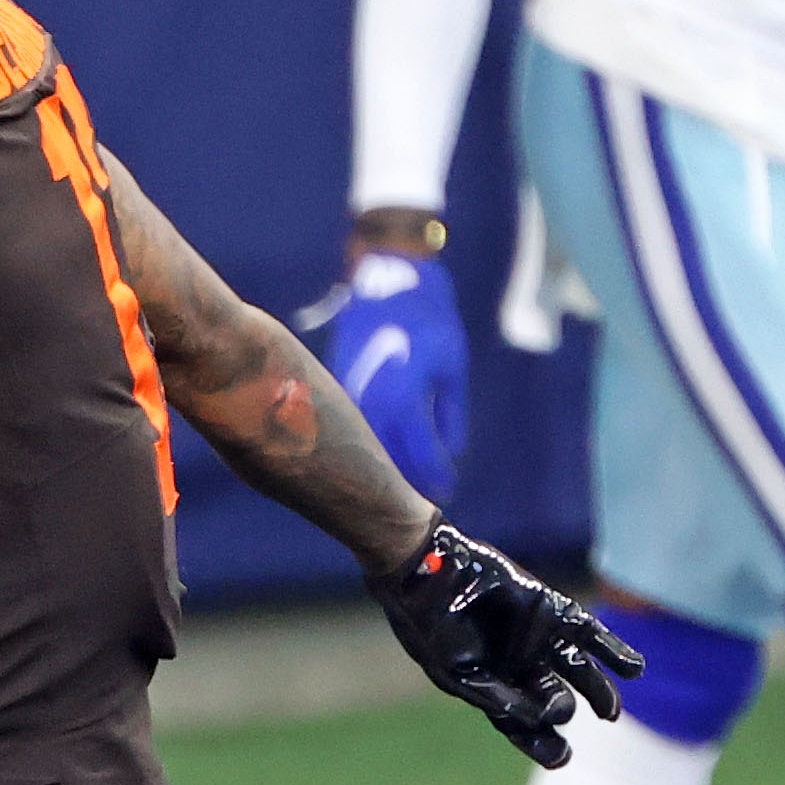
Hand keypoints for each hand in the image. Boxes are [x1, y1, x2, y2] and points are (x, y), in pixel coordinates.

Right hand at [316, 250, 469, 500]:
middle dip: (402, 482)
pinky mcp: (333, 389)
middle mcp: (368, 403)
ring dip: (376, 466)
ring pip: (361, 447)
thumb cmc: (428, 319)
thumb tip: (449, 454)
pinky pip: (348, 427)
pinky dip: (360, 442)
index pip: (419, 455)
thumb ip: (449, 415)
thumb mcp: (451, 366)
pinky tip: (370, 453)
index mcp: (402, 398)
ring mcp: (346, 397)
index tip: (445, 493)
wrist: (385, 281)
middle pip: (384, 462)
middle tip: (415, 503)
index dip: (434, 476)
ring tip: (393, 484)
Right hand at [367, 519, 641, 766]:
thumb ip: (499, 699)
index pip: (523, 723)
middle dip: (563, 712)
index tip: (561, 758)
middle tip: (560, 713)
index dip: (542, 743)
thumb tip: (543, 719)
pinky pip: (593, 634)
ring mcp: (538, 639)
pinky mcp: (554, 611)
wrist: (428, 575)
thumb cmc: (431, 629)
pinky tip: (634, 670)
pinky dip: (616, 652)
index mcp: (492, 686)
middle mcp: (519, 665)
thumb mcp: (458, 675)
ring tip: (611, 712)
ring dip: (600, 692)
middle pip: (555, 700)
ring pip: (580, 671)